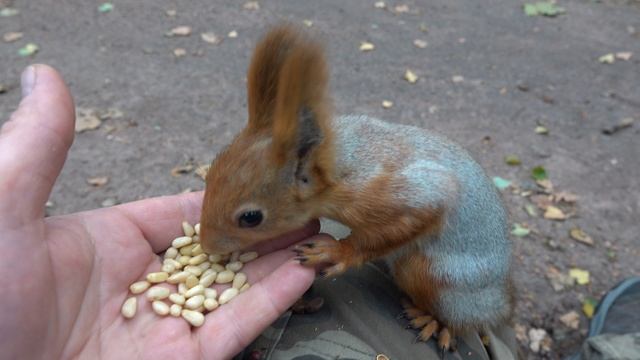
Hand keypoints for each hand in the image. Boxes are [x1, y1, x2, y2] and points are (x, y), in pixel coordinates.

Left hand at [0, 65, 319, 358]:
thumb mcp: (4, 208)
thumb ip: (39, 148)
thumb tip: (48, 77)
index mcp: (105, 245)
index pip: (180, 214)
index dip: (225, 196)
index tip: (265, 177)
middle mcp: (141, 286)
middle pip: (218, 251)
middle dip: (264, 227)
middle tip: (308, 202)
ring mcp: (163, 327)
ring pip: (235, 287)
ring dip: (278, 259)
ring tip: (319, 229)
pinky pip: (235, 328)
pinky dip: (273, 300)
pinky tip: (305, 268)